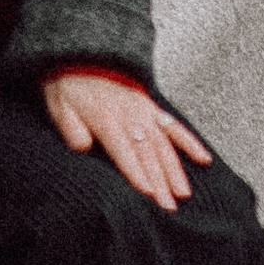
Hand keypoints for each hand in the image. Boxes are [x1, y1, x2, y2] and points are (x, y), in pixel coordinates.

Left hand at [40, 70, 211, 208]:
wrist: (81, 56)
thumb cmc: (68, 87)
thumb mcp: (59, 105)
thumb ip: (70, 127)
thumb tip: (83, 146)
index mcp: (106, 118)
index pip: (123, 151)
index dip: (135, 172)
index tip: (147, 194)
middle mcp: (129, 116)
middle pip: (147, 153)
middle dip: (159, 182)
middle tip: (168, 208)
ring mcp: (144, 111)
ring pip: (163, 144)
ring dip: (174, 169)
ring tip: (183, 194)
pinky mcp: (152, 107)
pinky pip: (174, 126)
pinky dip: (190, 142)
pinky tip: (204, 159)